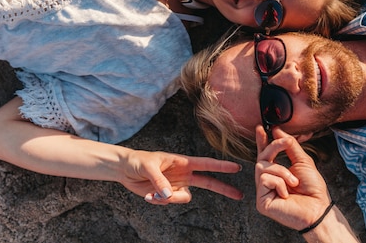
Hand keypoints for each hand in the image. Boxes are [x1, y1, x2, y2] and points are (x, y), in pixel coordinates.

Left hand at [120, 150, 242, 204]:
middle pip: (209, 182)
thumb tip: (169, 194)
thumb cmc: (138, 161)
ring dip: (171, 199)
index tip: (236, 168)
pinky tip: (148, 196)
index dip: (221, 166)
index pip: (206, 164)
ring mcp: (177, 185)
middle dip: (224, 188)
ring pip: (185, 198)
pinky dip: (159, 202)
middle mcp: (184, 174)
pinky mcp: (168, 195)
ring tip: (153, 194)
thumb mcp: (148, 167)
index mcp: (183, 162)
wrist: (126, 170)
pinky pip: (170, 203)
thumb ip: (160, 181)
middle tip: (239, 195)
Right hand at [254, 126, 330, 229]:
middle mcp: (267, 181)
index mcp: (276, 172)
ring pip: (262, 167)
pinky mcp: (262, 202)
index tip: (261, 128)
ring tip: (294, 182)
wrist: (318, 208)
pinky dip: (279, 183)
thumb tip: (277, 131)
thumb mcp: (302, 161)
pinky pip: (265, 180)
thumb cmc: (312, 188)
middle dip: (274, 147)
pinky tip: (286, 194)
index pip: (265, 154)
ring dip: (282, 171)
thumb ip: (290, 146)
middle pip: (261, 157)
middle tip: (286, 144)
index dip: (262, 141)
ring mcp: (263, 191)